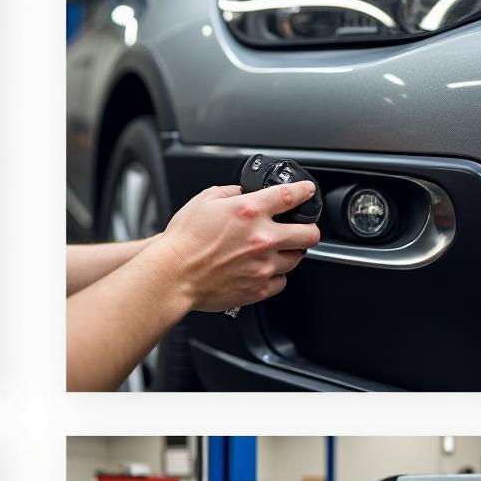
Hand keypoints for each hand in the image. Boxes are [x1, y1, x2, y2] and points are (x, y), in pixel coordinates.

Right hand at [158, 180, 320, 311]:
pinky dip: (275, 276)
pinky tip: (263, 271)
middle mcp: (262, 238)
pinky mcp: (258, 289)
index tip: (306, 193)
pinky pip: (281, 282)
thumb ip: (230, 193)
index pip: (292, 196)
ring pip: (296, 259)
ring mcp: (263, 266)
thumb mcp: (204, 201)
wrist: (172, 276)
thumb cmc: (182, 242)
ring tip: (276, 252)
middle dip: (308, 230)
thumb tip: (243, 193)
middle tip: (301, 230)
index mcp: (250, 211)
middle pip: (309, 234)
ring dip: (290, 254)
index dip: (304, 192)